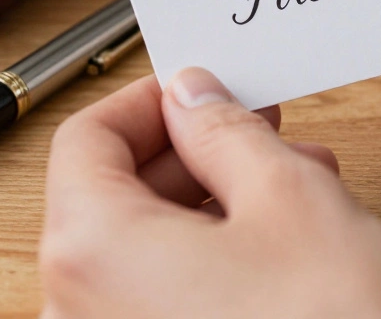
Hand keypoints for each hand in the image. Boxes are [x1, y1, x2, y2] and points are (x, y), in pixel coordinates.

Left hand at [39, 69, 380, 318]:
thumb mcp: (292, 196)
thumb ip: (226, 131)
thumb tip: (192, 96)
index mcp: (93, 252)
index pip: (84, 140)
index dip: (148, 100)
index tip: (200, 85)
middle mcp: (82, 314)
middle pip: (112, 199)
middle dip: (195, 155)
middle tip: (263, 128)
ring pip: (146, 254)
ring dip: (214, 207)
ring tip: (298, 186)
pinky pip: (165, 303)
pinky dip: (214, 265)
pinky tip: (286, 252)